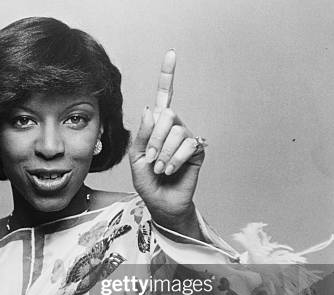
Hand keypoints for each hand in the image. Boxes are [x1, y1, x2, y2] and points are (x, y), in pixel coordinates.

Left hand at [129, 49, 204, 237]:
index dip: (168, 75)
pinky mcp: (197, 150)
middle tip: (150, 158)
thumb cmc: (146, 180)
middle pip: (168, 114)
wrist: (160, 202)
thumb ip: (142, 134)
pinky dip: (175, 159)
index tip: (171, 53)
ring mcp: (186, 137)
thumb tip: (151, 109)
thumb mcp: (136, 157)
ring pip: (176, 131)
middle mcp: (173, 127)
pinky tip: (170, 170)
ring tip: (159, 168)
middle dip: (154, 139)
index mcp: (157, 125)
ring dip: (163, 153)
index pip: (164, 96)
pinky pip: (187, 144)